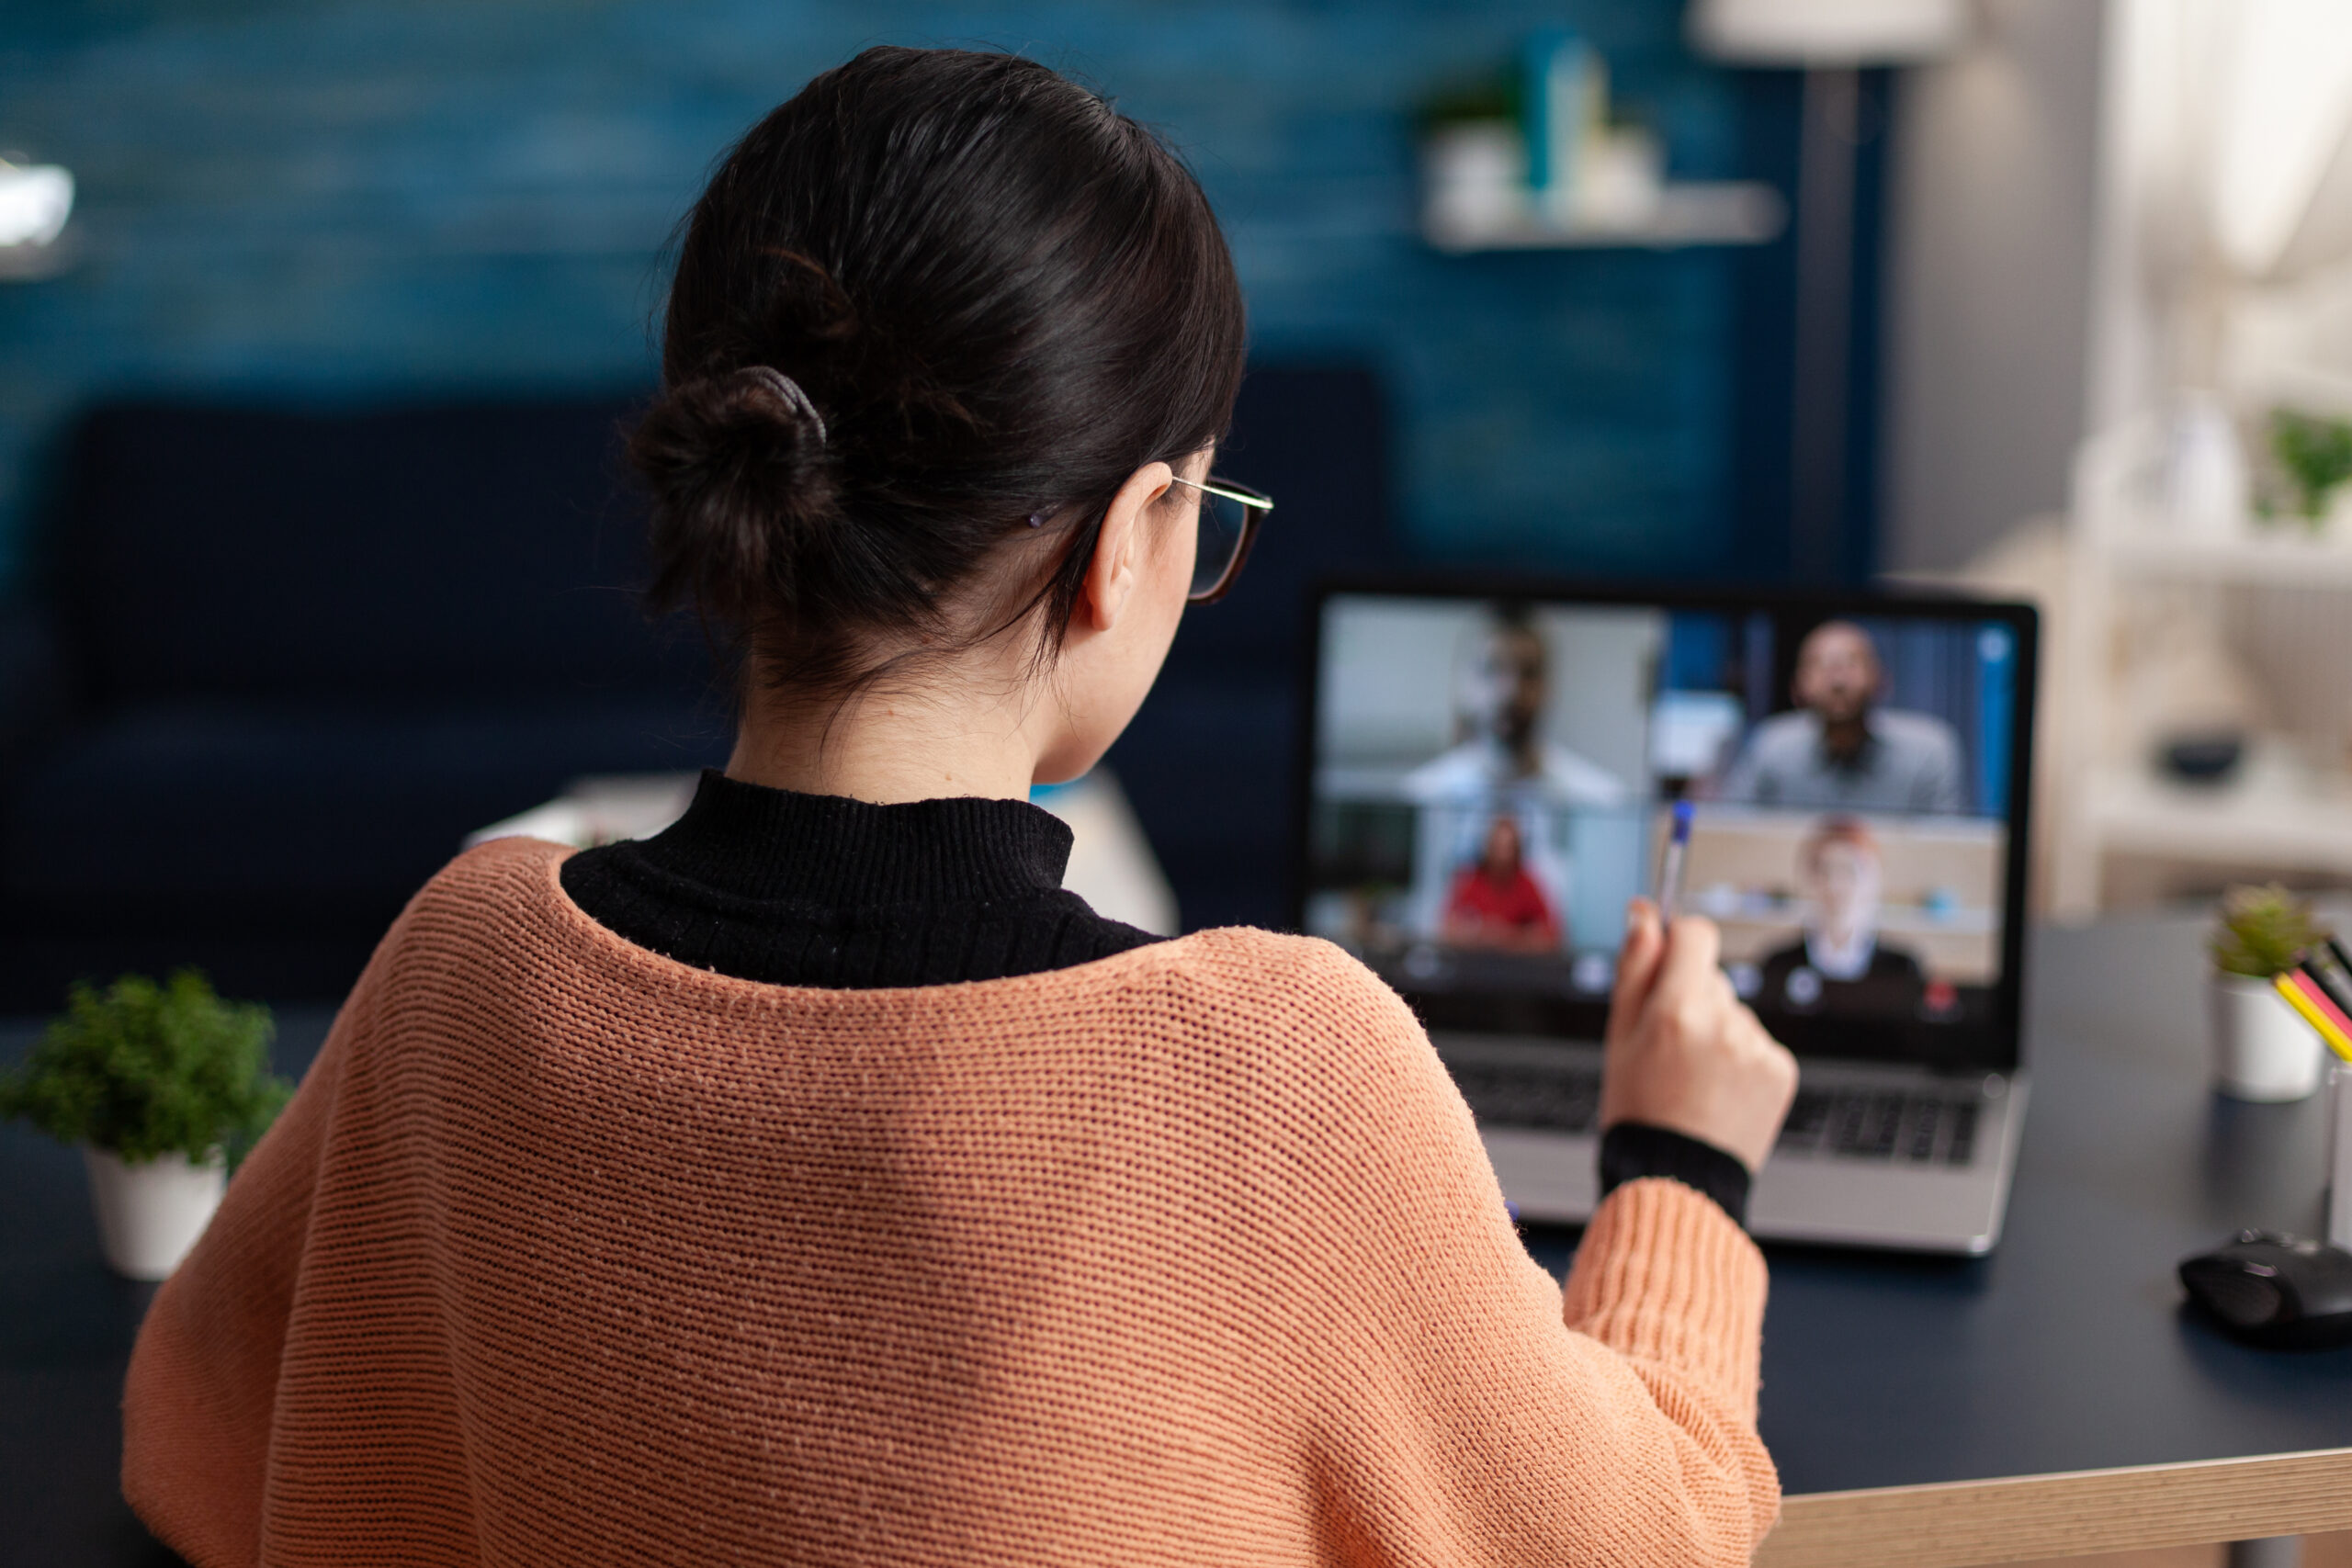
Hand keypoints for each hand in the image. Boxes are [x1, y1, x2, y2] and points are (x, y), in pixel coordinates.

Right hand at [1599, 899, 1797, 1173]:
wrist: (1677, 1180)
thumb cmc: (1639, 1109)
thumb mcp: (1619, 1035)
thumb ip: (1635, 967)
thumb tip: (1644, 912)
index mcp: (1677, 1010)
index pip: (1695, 933)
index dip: (1679, 942)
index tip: (1669, 961)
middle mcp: (1724, 1023)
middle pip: (1712, 976)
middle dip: (1691, 997)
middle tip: (1668, 1047)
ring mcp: (1757, 1047)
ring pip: (1734, 1012)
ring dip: (1717, 1031)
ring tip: (1694, 1078)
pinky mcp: (1781, 1070)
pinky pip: (1757, 1042)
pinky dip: (1741, 1059)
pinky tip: (1720, 1090)